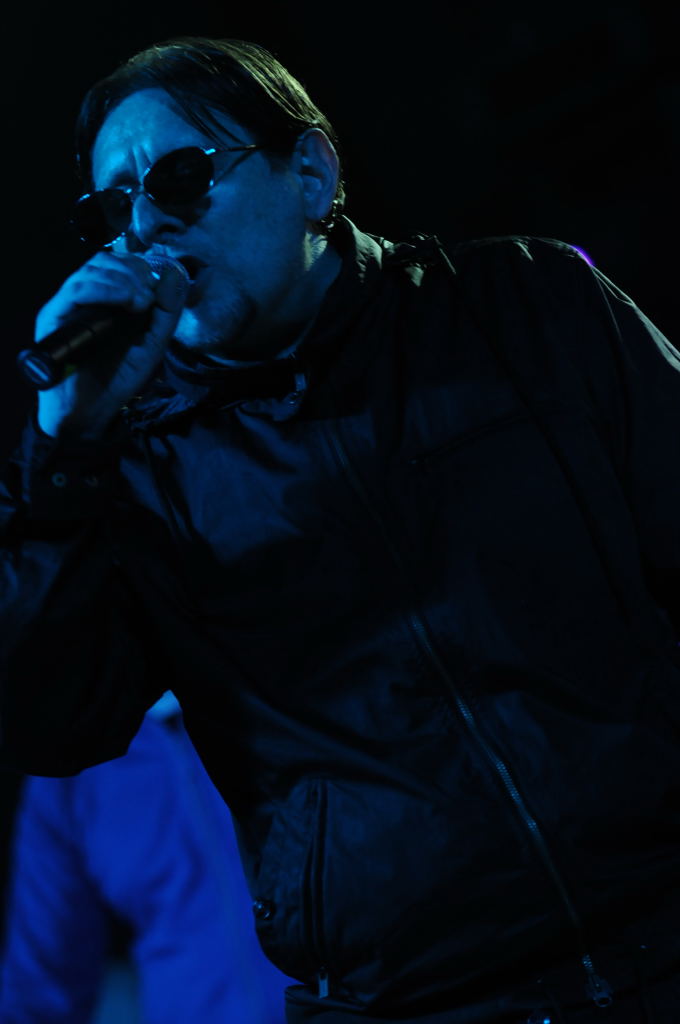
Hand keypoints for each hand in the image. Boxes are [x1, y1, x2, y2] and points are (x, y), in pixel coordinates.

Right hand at [36, 251, 187, 439]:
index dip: (140, 268)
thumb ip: (166, 313)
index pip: (119, 264)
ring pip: (90, 270)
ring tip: (139, 301)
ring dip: (121, 279)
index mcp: (106, 300)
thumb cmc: (119, 378)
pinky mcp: (54, 318)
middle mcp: (85, 298)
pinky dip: (102, 289)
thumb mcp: (153, 344)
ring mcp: (68, 306)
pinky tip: (124, 301)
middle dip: (132, 272)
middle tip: (148, 297)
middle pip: (104, 261)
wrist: (93, 411)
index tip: (156, 290)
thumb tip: (173, 276)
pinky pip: (75, 291)